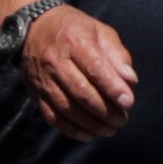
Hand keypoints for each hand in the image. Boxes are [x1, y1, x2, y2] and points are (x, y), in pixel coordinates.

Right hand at [17, 1, 136, 141]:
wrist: (32, 29)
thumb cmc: (74, 30)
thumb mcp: (99, 31)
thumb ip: (117, 55)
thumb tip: (131, 81)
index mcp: (75, 41)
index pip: (95, 68)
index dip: (112, 88)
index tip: (128, 102)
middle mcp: (56, 61)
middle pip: (81, 91)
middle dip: (105, 110)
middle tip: (122, 119)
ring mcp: (44, 79)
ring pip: (67, 107)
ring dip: (90, 123)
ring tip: (109, 130)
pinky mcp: (36, 93)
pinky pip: (52, 116)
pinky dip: (70, 129)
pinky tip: (88, 135)